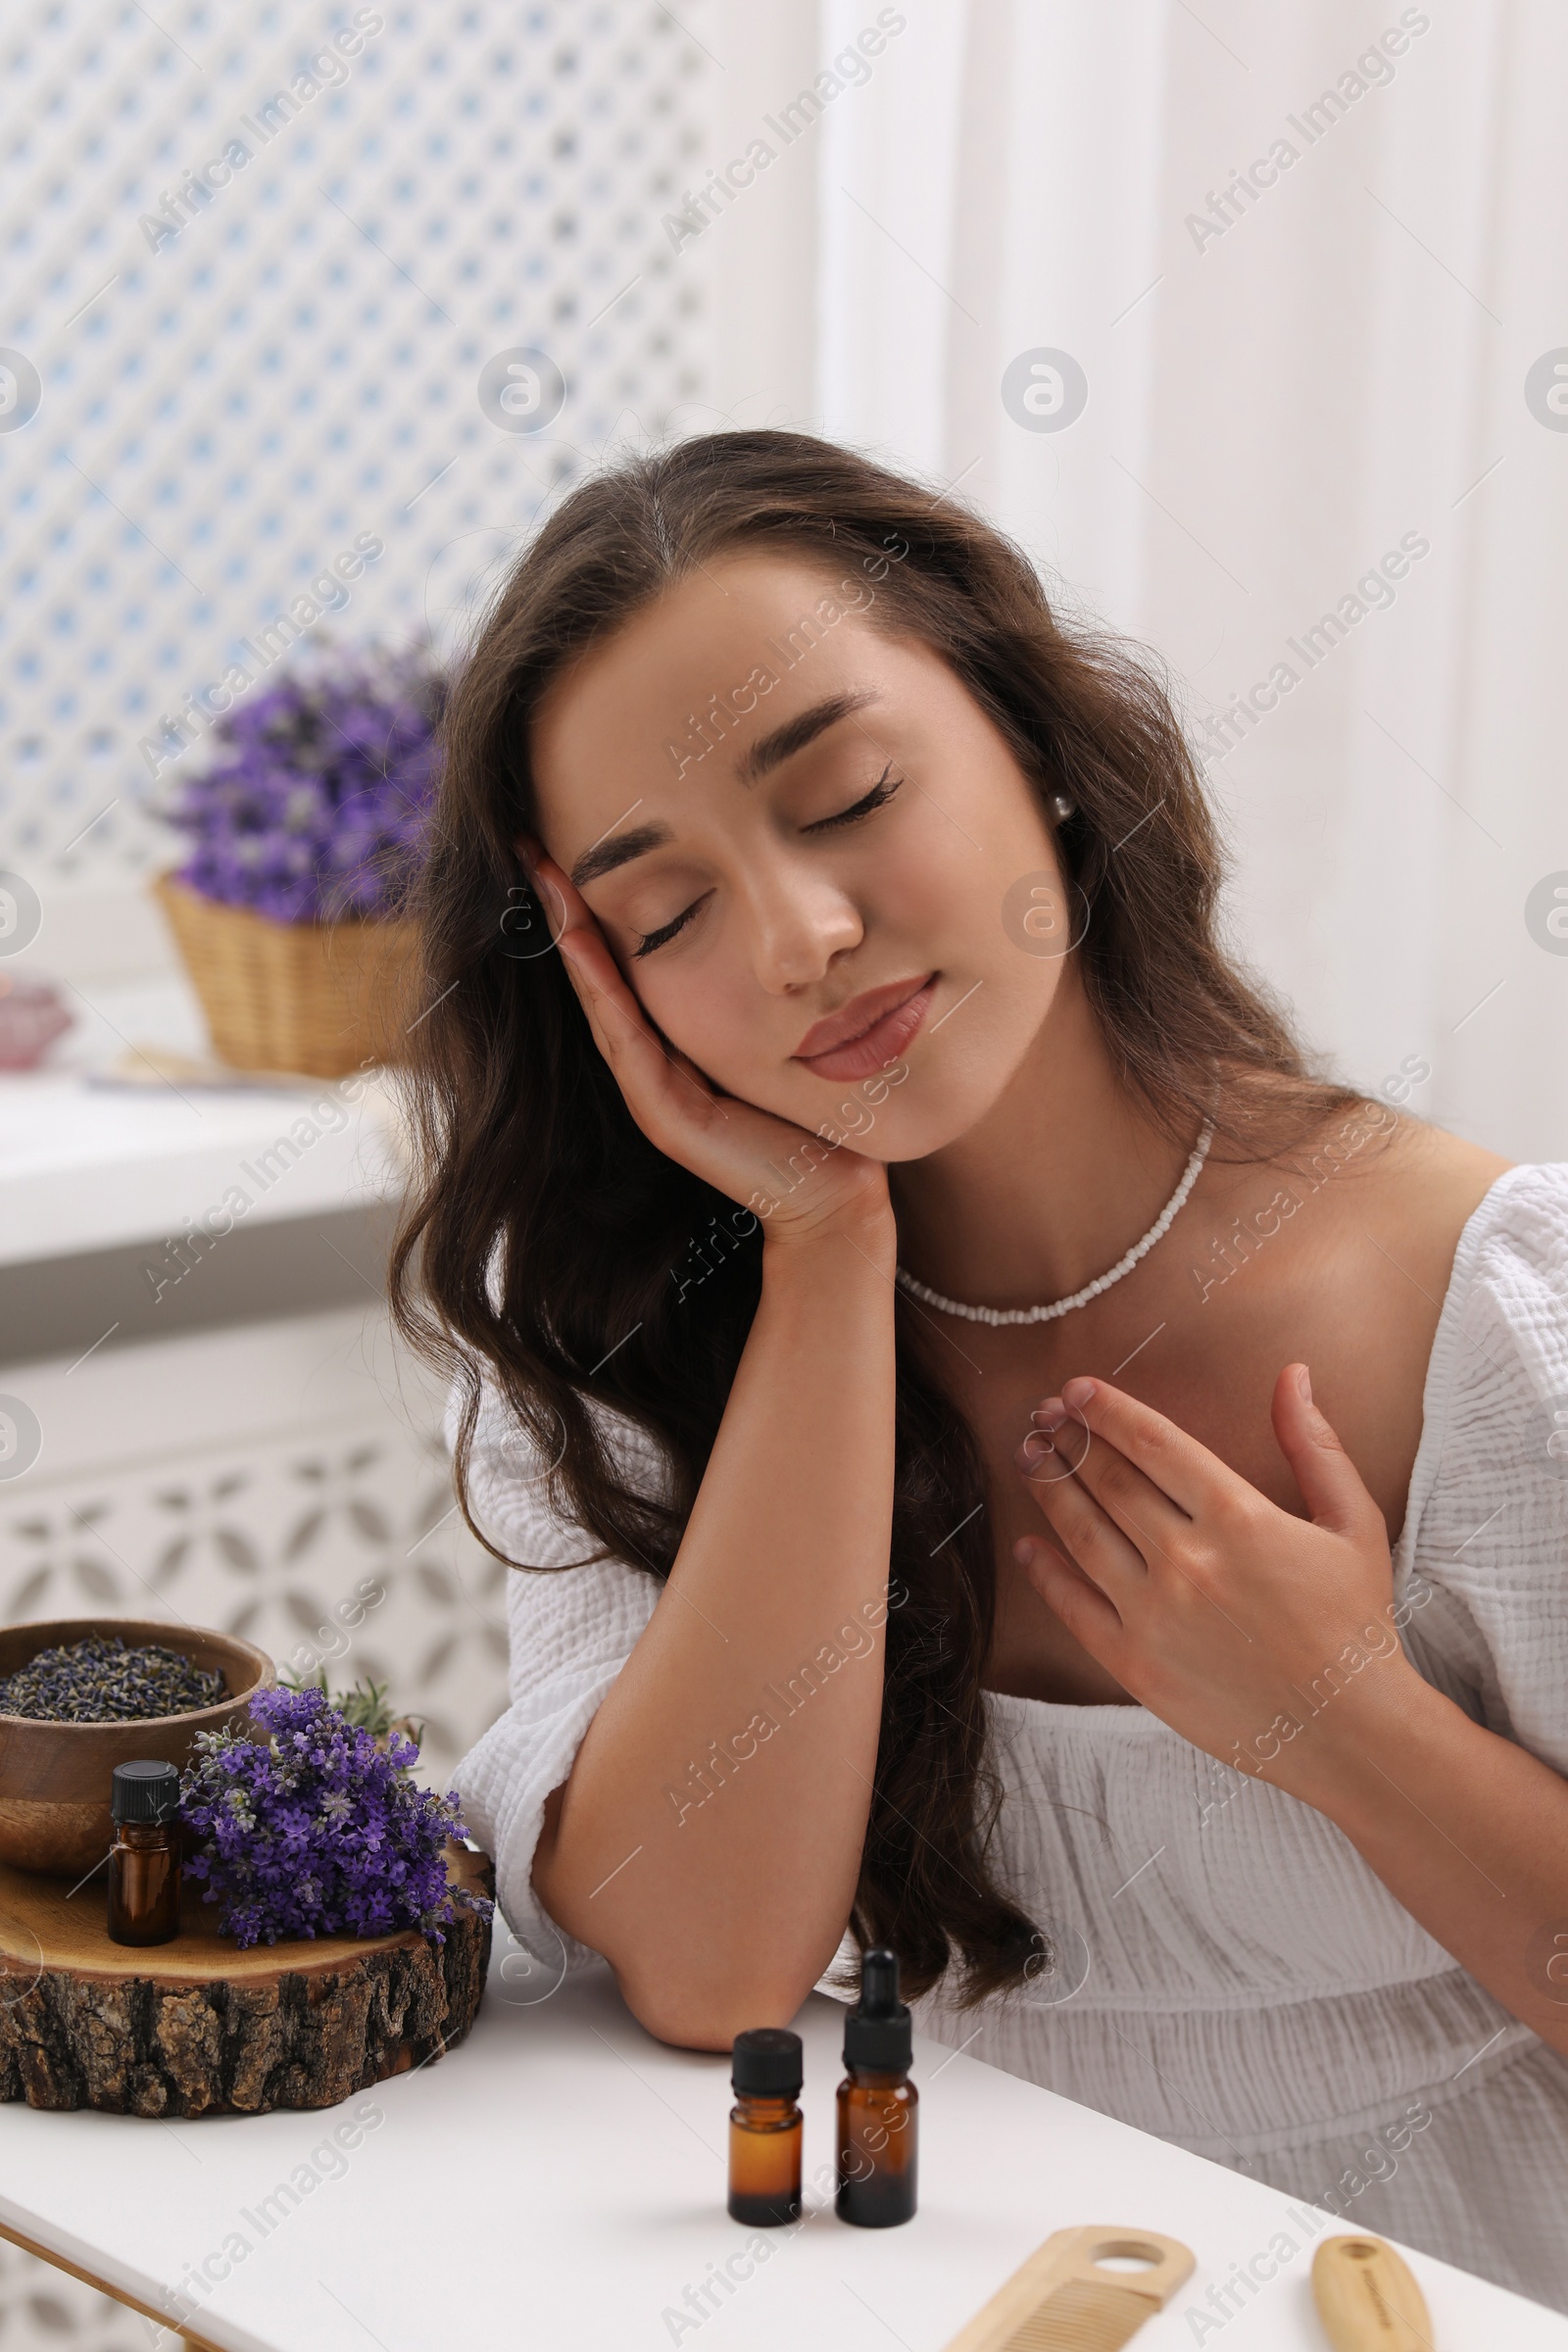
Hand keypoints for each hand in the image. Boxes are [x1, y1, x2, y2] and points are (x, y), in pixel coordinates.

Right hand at [521, 843, 891, 1247]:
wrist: (834, 1195)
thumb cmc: (819, 1115)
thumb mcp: (779, 1033)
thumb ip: (757, 992)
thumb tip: (767, 924)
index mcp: (671, 1046)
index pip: (617, 964)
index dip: (586, 908)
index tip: (560, 844)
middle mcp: (650, 1066)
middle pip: (593, 973)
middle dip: (560, 909)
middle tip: (526, 844)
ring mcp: (651, 1092)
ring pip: (598, 998)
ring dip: (567, 935)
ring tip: (543, 876)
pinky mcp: (666, 1116)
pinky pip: (625, 1038)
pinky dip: (600, 987)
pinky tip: (580, 940)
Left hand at [1013, 1366, 1422, 1800]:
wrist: (1350, 1731)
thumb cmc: (1356, 1625)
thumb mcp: (1352, 1523)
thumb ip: (1314, 1445)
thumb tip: (1292, 1374)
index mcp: (1238, 1517)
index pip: (1153, 1442)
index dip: (1107, 1410)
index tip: (1076, 1390)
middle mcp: (1187, 1559)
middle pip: (1108, 1480)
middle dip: (1069, 1439)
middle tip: (1042, 1415)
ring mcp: (1154, 1613)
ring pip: (1082, 1533)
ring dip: (1048, 1488)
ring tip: (1028, 1458)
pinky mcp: (1135, 1664)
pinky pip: (1073, 1607)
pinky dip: (1043, 1572)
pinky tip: (1025, 1546)